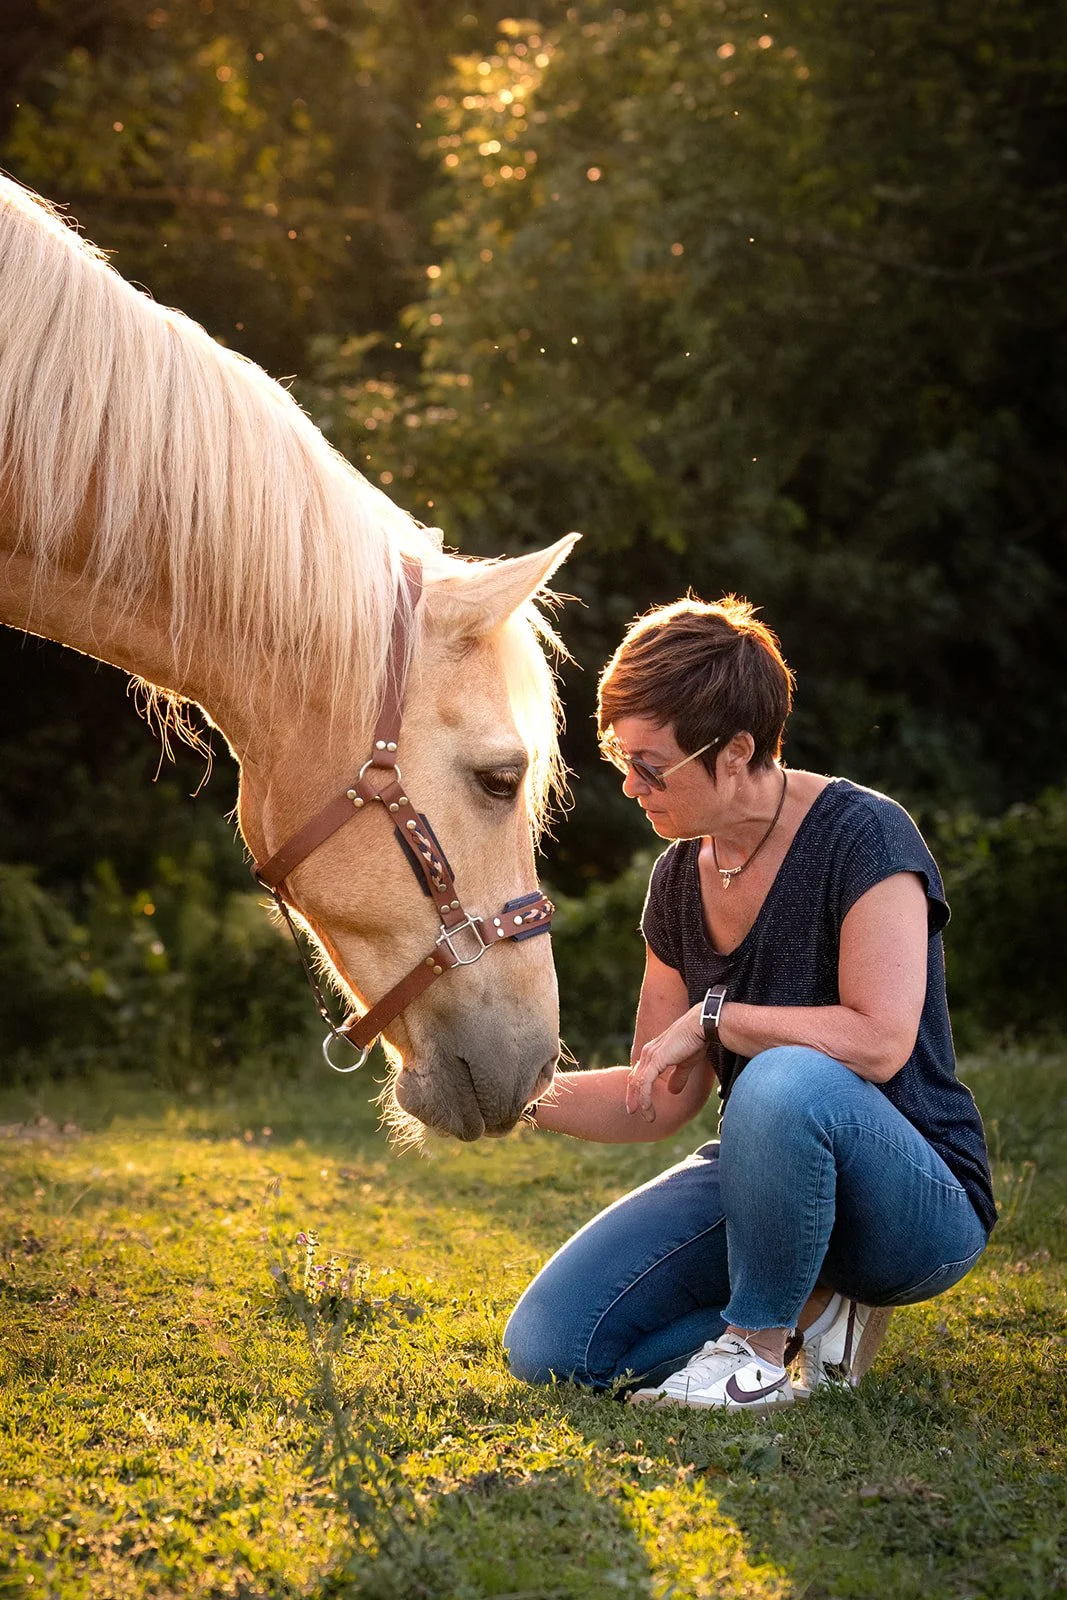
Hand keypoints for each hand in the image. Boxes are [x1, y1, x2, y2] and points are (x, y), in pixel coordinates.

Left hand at [626, 1003, 704, 1121]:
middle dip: (633, 1097)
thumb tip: (673, 1091)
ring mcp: (650, 1056)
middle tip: (633, 1112)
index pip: (640, 1072)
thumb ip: (679, 1076)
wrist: (701, 1026)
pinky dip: (645, 1098)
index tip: (639, 1103)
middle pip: (634, 1078)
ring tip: (647, 1117)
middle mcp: (648, 1052)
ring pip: (638, 1083)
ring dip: (641, 1102)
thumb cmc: (696, 1040)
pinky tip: (648, 1109)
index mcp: (654, 1052)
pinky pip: (645, 1083)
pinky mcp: (656, 1060)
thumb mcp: (686, 1063)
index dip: (637, 1088)